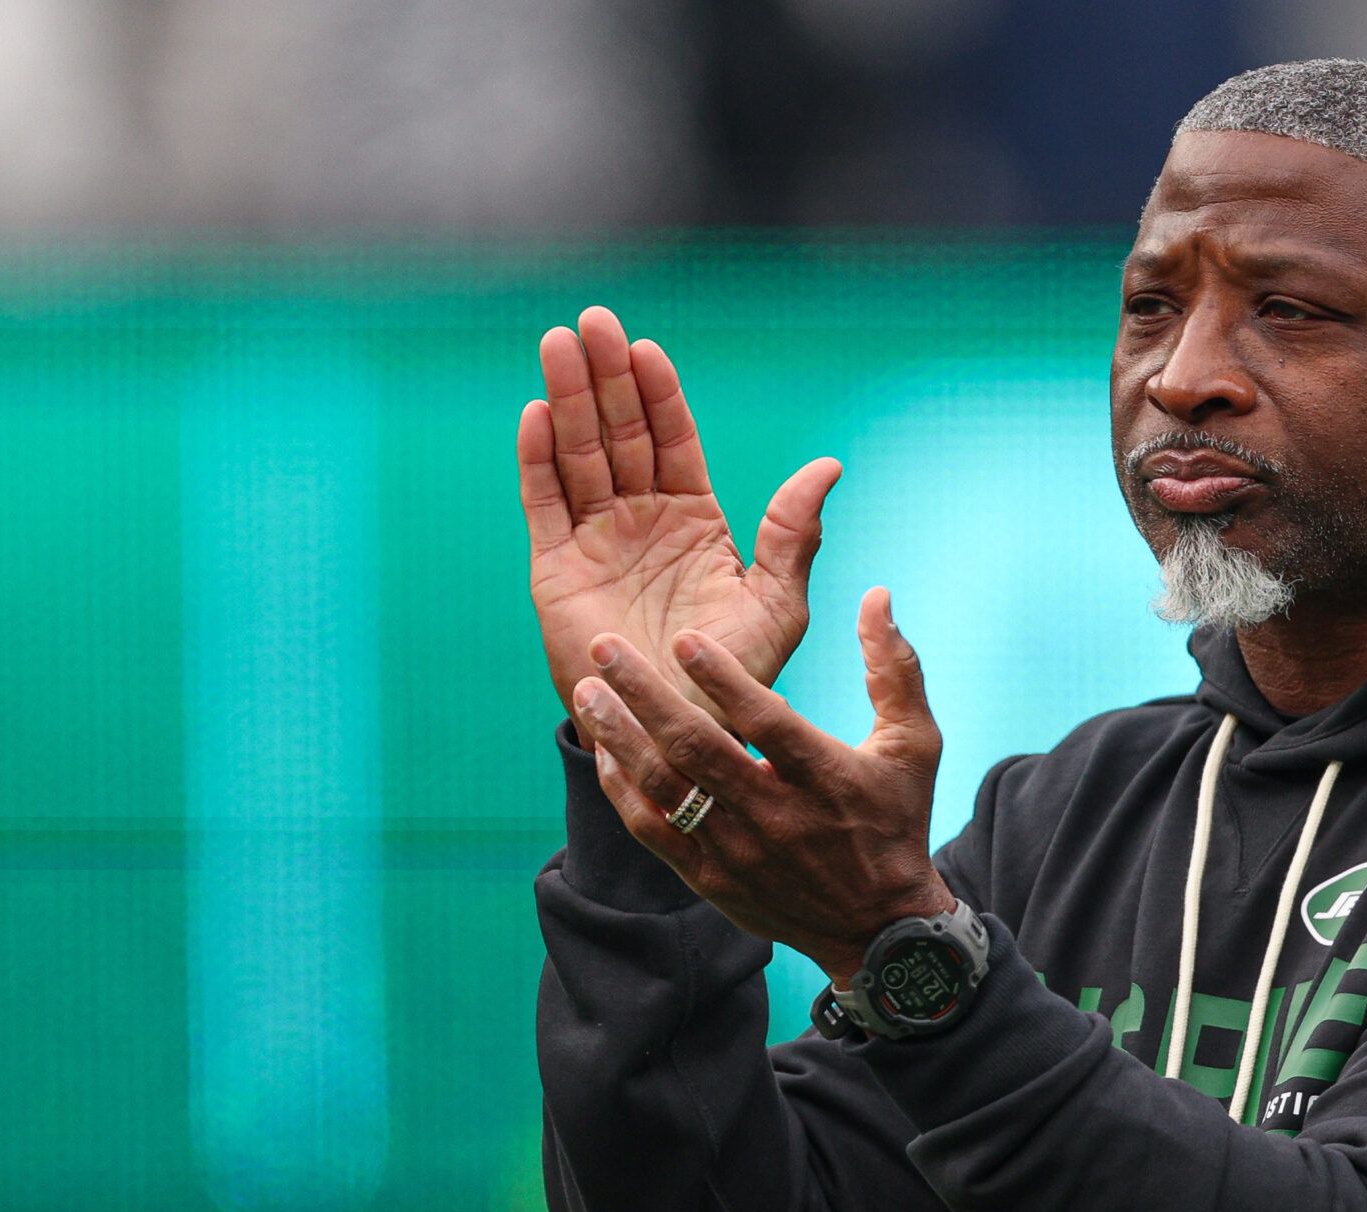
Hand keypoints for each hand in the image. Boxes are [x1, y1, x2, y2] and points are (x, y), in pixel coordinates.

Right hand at [519, 304, 839, 725]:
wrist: (681, 736)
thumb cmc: (736, 678)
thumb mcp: (778, 602)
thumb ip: (794, 533)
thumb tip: (828, 466)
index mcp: (694, 521)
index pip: (673, 441)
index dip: (659, 394)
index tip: (648, 348)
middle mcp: (640, 522)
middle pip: (619, 434)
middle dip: (607, 377)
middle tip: (593, 320)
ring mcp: (595, 542)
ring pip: (578, 455)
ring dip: (569, 399)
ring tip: (559, 344)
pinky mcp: (556, 571)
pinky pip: (544, 503)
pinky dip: (538, 459)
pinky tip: (539, 413)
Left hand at [570, 586, 955, 981]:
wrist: (879, 929)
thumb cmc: (896, 823)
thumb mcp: (914, 745)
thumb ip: (895, 669)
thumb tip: (876, 596)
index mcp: (826, 778)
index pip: (767, 722)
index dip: (723, 679)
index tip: (683, 638)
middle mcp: (776, 816)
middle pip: (698, 749)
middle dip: (644, 693)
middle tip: (603, 648)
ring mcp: (738, 852)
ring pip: (665, 789)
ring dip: (620, 736)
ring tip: (587, 691)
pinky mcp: (711, 880)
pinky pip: (653, 831)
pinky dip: (623, 789)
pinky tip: (605, 750)